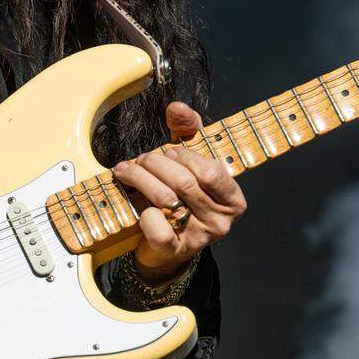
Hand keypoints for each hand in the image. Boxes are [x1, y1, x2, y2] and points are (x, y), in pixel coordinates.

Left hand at [112, 101, 246, 281]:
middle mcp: (220, 221)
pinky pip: (157, 228)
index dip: (185, 157)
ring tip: (125, 171)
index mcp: (233, 199)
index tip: (169, 152)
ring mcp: (199, 238)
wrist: (166, 245)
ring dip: (140, 179)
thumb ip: (188, 129)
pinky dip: (144, 213)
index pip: (211, 171)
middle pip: (184, 182)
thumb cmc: (182, 196)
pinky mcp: (174, 251)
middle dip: (154, 163)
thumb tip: (177, 107)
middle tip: (139, 160)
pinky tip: (138, 205)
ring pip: (166, 199)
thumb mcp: (190, 159)